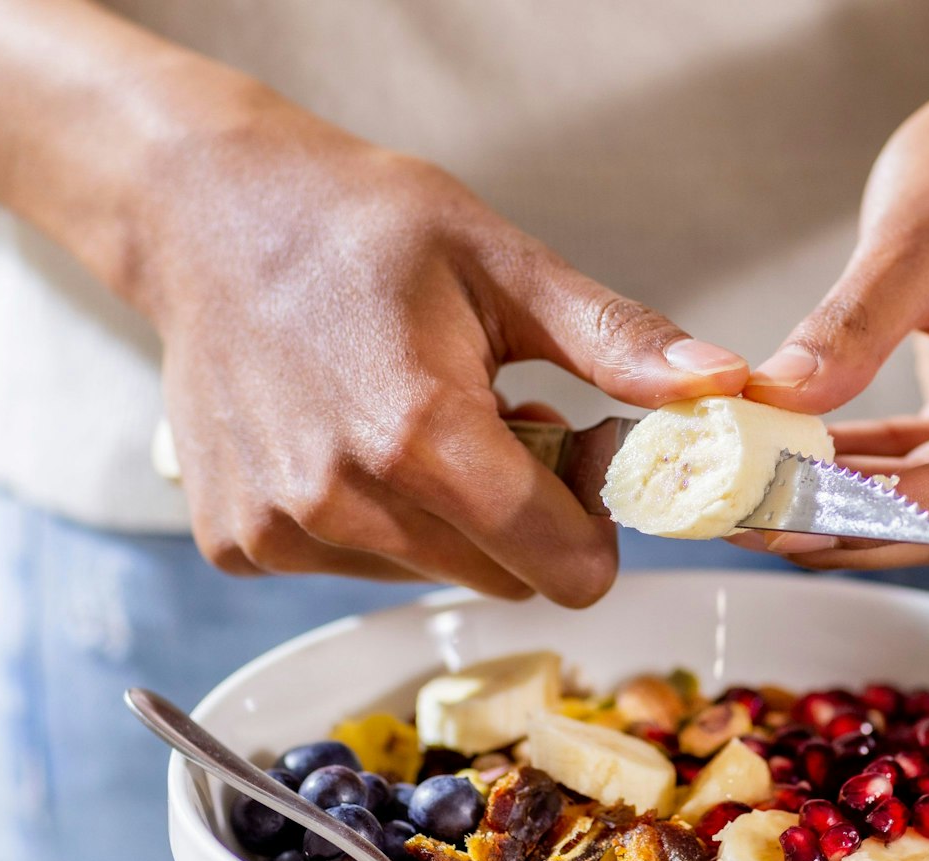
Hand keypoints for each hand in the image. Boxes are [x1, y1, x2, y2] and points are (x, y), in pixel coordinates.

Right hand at [137, 103, 747, 603]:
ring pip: (429, 575)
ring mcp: (281, 530)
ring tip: (418, 419)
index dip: (596, 526)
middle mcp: (341, 500)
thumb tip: (723, 386)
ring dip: (448, 519)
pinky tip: (349, 438)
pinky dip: (373, 520)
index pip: (563, 566)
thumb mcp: (504, 263)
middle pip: (502, 578)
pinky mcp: (239, 544)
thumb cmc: (358, 224)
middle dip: (525, 518)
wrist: (206, 213)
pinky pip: (352, 567)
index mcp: (420, 436)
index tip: (580, 459)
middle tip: (501, 422)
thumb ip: (617, 343)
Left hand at [742, 58, 928, 568]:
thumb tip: (773, 404)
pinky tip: (793, 473)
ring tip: (752, 503)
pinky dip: (871, 481)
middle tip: (747, 519)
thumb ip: (849, 328)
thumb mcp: (915, 233)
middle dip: (857, 524)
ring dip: (855, 514)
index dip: (880, 510)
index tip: (783, 511)